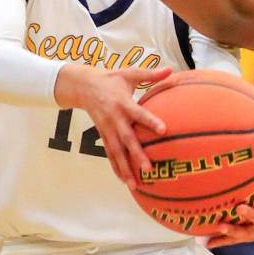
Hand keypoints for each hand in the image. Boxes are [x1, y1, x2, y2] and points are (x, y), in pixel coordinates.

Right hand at [55, 63, 171, 188]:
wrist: (83, 86)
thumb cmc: (111, 79)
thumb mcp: (129, 73)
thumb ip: (150, 74)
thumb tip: (170, 69)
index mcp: (123, 103)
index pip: (139, 113)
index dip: (150, 121)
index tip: (163, 130)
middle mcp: (114, 118)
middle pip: (126, 139)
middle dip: (137, 154)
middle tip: (148, 167)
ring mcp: (107, 129)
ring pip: (116, 152)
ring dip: (125, 168)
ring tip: (135, 184)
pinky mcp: (102, 135)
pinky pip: (109, 154)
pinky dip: (116, 168)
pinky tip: (124, 181)